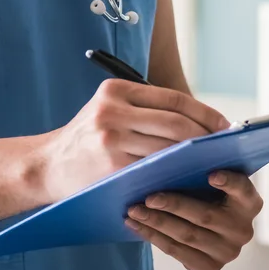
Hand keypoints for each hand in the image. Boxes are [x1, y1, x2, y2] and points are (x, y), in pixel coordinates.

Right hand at [34, 79, 229, 202]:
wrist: (44, 166)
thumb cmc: (87, 138)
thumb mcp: (110, 109)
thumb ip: (146, 110)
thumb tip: (200, 121)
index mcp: (116, 90)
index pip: (174, 99)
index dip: (205, 113)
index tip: (224, 126)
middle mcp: (112, 110)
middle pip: (176, 124)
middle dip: (205, 138)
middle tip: (222, 149)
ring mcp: (110, 139)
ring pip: (168, 149)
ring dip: (193, 159)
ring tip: (209, 164)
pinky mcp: (110, 167)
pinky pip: (153, 171)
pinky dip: (173, 175)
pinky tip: (184, 179)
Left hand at [125, 171, 262, 269]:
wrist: (217, 230)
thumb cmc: (211, 195)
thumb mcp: (216, 180)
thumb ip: (205, 170)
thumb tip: (175, 157)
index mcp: (250, 203)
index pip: (243, 190)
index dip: (229, 182)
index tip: (211, 175)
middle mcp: (243, 230)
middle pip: (204, 216)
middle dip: (173, 205)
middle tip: (148, 197)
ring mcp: (228, 251)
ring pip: (187, 236)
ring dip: (156, 223)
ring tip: (134, 212)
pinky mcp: (211, 266)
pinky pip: (178, 252)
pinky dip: (155, 238)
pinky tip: (139, 227)